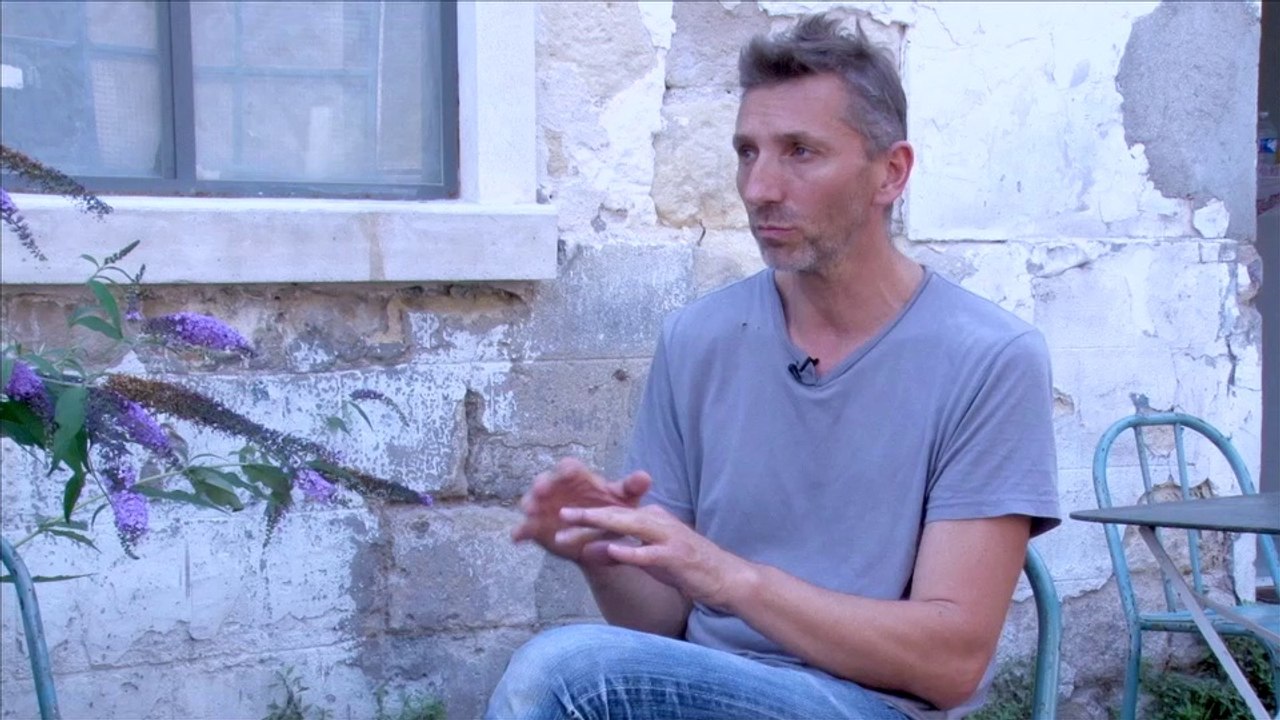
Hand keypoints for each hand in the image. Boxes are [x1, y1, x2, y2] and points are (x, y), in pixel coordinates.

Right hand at [512, 457, 650, 564]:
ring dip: (529, 505)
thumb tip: (645, 476)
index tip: (568, 471)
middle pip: (544, 481)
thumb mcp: (625, 500)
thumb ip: (631, 488)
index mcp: (578, 478)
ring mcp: (545, 508)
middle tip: (541, 492)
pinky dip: (520, 531)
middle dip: (542, 485)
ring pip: (531, 502)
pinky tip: (517, 537)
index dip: (568, 468)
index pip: (569, 467)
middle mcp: (557, 489)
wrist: (603, 539)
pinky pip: (525, 527)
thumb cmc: (614, 510)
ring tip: (530, 512)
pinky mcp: (538, 527)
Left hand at [559, 504, 751, 609]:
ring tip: (576, 523)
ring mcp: (668, 537)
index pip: (616, 514)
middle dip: (587, 514)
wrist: (727, 578)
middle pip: (617, 515)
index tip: (565, 517)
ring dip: (600, 524)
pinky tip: (611, 549)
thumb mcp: (651, 560)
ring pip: (629, 525)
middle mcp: (659, 522)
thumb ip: (622, 553)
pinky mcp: (676, 556)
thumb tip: (592, 551)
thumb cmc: (688, 568)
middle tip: (561, 513)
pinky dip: (629, 550)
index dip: (589, 516)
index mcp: (653, 519)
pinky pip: (648, 552)